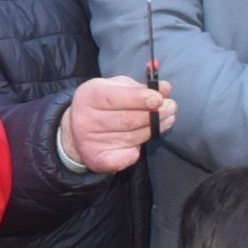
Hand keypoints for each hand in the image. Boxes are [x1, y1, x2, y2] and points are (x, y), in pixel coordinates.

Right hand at [60, 75, 176, 175]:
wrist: (76, 130)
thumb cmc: (103, 104)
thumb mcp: (116, 88)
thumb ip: (140, 88)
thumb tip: (166, 89)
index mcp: (89, 96)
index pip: (115, 98)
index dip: (139, 99)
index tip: (159, 99)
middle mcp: (85, 119)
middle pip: (126, 120)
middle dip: (153, 115)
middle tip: (171, 108)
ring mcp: (89, 141)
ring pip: (131, 137)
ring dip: (153, 130)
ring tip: (167, 120)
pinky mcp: (96, 159)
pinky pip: (124, 157)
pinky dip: (137, 151)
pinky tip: (143, 143)